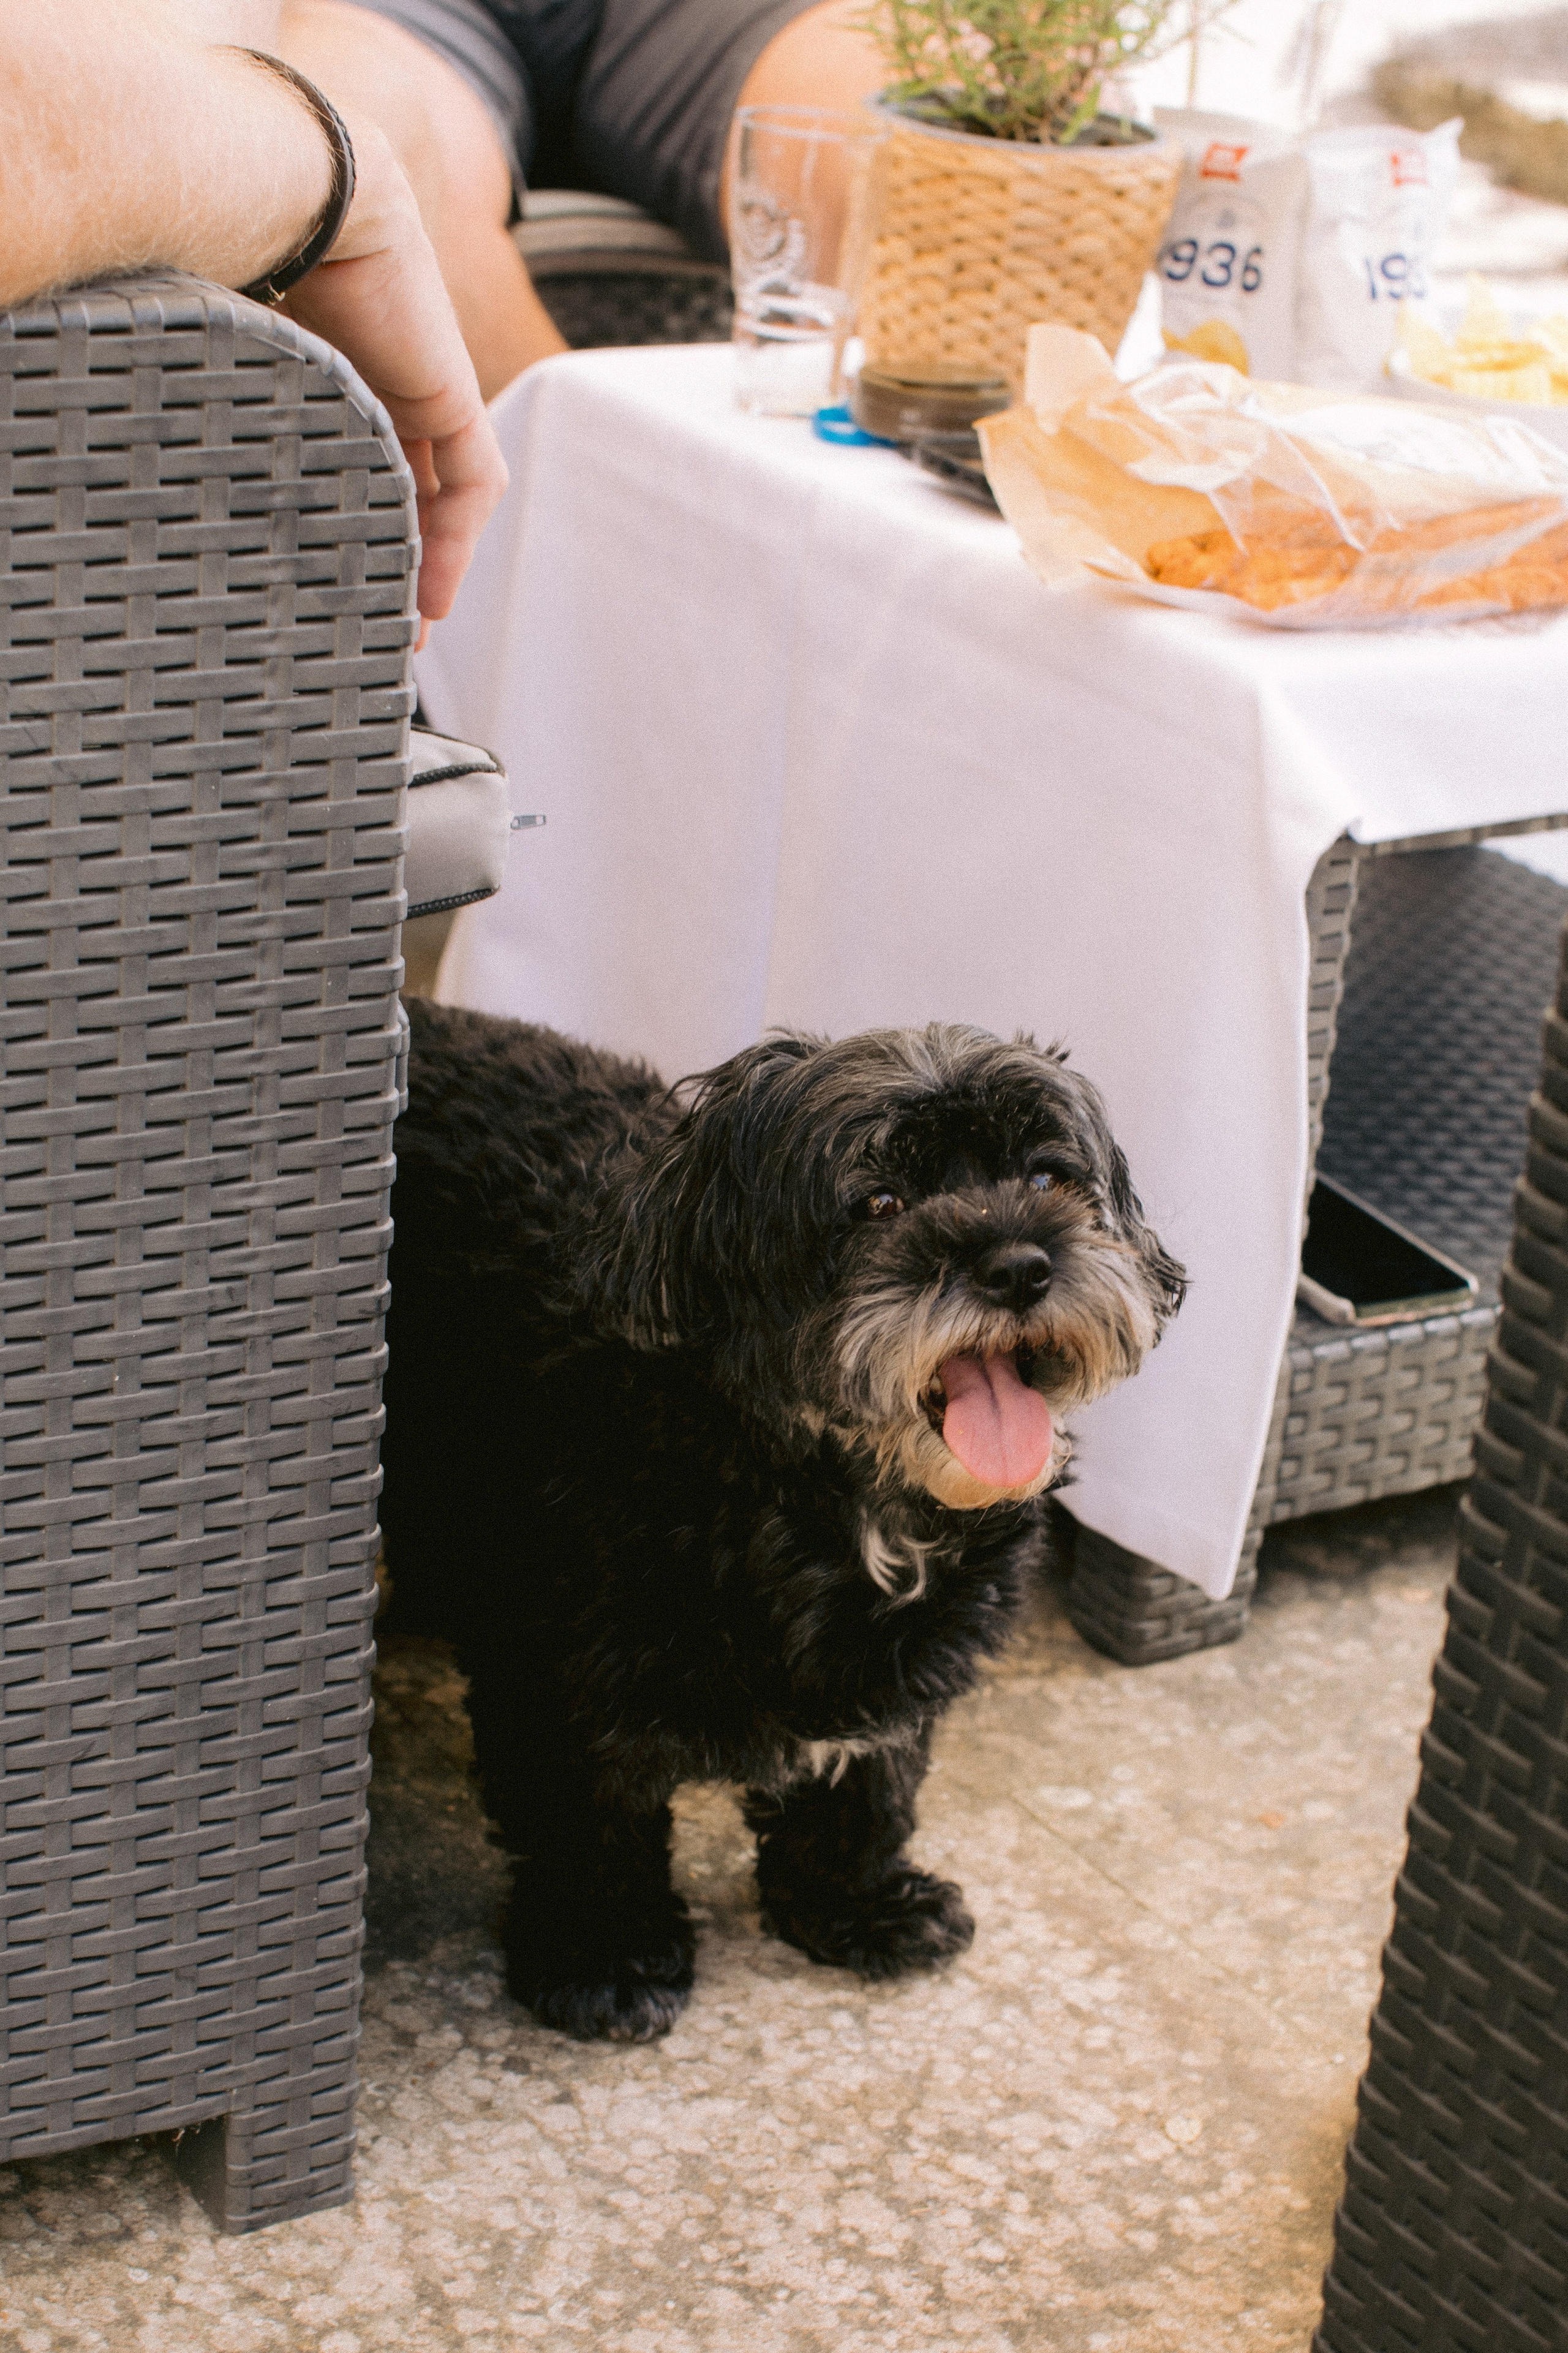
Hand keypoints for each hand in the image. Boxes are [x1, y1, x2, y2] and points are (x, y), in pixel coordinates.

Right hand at [283, 113, 507, 625]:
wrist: (296, 194)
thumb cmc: (242, 245)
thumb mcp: (240, 344)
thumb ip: (236, 395)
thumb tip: (169, 447)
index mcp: (338, 365)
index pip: (359, 454)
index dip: (352, 516)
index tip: (328, 575)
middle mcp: (388, 376)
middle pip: (407, 483)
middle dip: (396, 555)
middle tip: (374, 621)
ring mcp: (427, 383)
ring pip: (443, 492)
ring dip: (430, 560)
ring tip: (407, 622)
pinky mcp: (452, 392)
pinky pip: (472, 482)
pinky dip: (457, 540)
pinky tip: (433, 592)